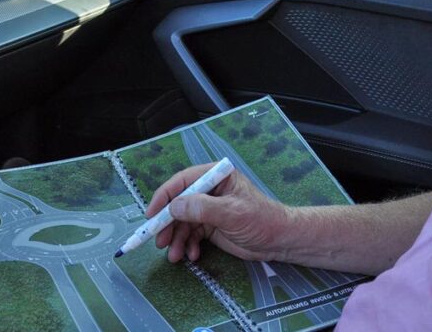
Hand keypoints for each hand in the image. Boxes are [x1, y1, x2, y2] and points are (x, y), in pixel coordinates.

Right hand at [146, 162, 290, 262]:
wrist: (279, 241)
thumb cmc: (260, 220)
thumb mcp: (231, 213)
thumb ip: (201, 208)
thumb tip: (174, 207)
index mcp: (215, 177)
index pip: (182, 182)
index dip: (164, 197)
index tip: (151, 214)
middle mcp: (209, 190)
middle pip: (178, 204)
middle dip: (168, 224)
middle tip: (159, 241)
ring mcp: (209, 209)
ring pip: (183, 222)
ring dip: (176, 239)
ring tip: (174, 256)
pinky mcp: (210, 226)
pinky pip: (191, 234)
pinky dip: (188, 245)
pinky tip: (192, 256)